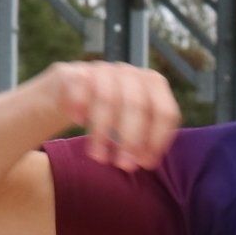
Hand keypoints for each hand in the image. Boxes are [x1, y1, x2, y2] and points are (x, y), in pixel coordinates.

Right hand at [38, 59, 180, 171]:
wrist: (71, 93)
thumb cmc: (112, 116)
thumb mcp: (135, 126)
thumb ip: (145, 142)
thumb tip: (145, 161)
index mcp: (153, 84)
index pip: (165, 111)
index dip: (157, 140)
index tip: (146, 164)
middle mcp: (130, 73)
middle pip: (137, 104)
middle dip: (131, 139)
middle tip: (123, 165)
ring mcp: (103, 69)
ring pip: (107, 98)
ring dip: (102, 132)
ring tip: (99, 157)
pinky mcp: (77, 72)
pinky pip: (80, 88)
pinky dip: (80, 107)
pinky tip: (79, 121)